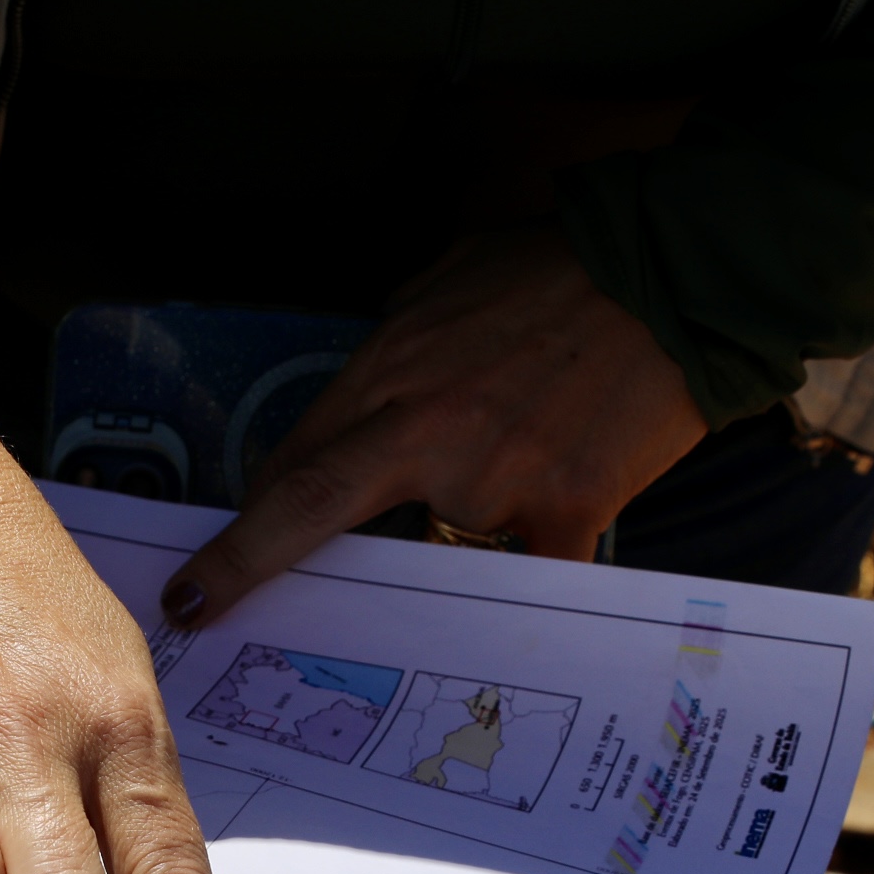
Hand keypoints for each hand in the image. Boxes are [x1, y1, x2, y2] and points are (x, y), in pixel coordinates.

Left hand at [157, 224, 707, 627]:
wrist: (676, 271)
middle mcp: (428, 430)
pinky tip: (539, 551)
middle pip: (315, 509)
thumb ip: (397, 351)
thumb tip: (367, 406)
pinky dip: (521, 575)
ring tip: (520, 467)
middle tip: (197, 604)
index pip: (297, 462)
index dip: (246, 523)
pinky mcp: (562, 509)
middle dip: (245, 563)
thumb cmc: (562, 268)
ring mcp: (493, 477)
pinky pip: (521, 576)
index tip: (203, 570)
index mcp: (392, 370)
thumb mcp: (448, 282)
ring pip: (438, 546)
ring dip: (455, 532)